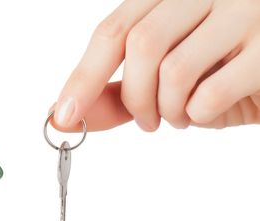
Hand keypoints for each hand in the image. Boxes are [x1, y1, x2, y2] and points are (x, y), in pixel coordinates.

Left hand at [53, 0, 259, 131]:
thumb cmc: (219, 76)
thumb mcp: (162, 84)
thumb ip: (117, 95)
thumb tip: (65, 117)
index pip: (114, 29)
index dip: (84, 76)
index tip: (64, 115)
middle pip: (141, 44)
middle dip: (135, 98)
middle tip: (147, 121)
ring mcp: (244, 12)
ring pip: (174, 68)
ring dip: (168, 110)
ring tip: (181, 116)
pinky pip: (212, 93)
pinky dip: (198, 116)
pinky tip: (208, 112)